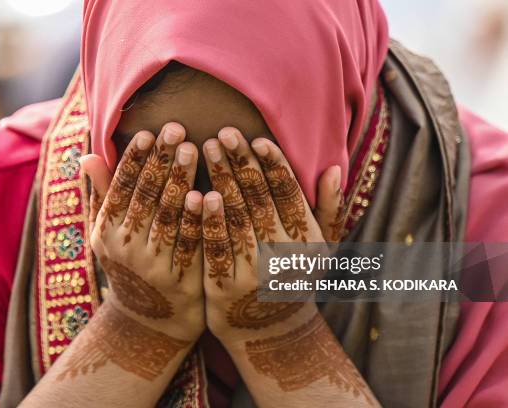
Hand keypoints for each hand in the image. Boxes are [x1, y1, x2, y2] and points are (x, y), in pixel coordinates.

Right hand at [81, 122, 204, 377]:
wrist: (149, 320)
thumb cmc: (128, 265)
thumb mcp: (106, 234)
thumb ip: (102, 195)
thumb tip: (86, 155)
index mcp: (106, 232)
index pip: (120, 189)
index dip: (134, 160)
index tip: (149, 133)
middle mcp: (125, 247)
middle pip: (145, 196)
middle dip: (161, 161)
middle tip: (177, 129)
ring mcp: (152, 265)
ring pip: (167, 216)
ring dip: (179, 181)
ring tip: (193, 149)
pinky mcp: (180, 280)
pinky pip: (189, 244)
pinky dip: (196, 219)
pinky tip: (206, 194)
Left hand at [201, 127, 342, 347]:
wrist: (269, 332)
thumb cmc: (294, 279)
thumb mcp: (321, 249)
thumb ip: (328, 209)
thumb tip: (333, 168)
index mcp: (308, 241)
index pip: (290, 195)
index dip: (274, 165)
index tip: (257, 139)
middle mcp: (284, 256)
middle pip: (260, 199)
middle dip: (242, 163)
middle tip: (224, 132)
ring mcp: (254, 272)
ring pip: (237, 218)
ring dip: (222, 180)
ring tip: (208, 150)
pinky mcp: (225, 287)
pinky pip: (217, 247)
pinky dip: (209, 221)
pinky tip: (199, 194)